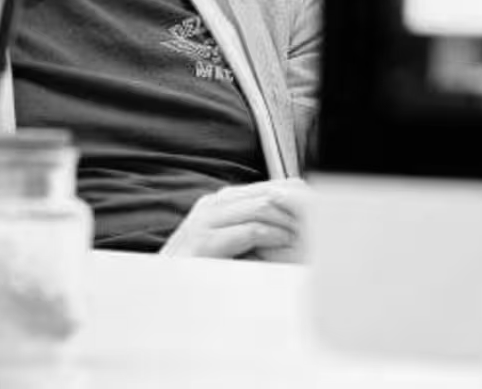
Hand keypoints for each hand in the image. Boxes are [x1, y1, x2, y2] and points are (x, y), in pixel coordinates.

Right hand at [160, 179, 308, 261]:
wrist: (161, 292)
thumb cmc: (199, 272)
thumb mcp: (229, 245)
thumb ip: (251, 230)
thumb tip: (291, 226)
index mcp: (219, 202)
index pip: (268, 188)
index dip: (296, 200)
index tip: (319, 216)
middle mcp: (211, 204)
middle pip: (268, 193)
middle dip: (297, 209)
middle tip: (320, 224)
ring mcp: (205, 220)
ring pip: (261, 207)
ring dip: (288, 223)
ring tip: (307, 237)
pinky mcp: (205, 241)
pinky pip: (249, 230)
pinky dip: (273, 237)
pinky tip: (286, 246)